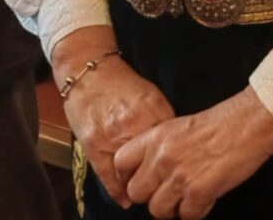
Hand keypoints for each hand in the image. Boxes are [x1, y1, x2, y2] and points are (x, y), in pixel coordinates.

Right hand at [52, 27, 174, 208]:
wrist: (89, 73)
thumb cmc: (121, 84)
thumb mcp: (150, 94)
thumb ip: (163, 117)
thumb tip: (180, 141)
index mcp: (153, 109)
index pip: (172, 142)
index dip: (178, 159)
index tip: (184, 170)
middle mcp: (135, 124)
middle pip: (154, 160)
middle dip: (161, 175)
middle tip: (169, 187)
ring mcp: (113, 137)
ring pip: (132, 171)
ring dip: (141, 184)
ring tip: (149, 193)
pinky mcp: (94, 146)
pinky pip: (109, 176)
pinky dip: (119, 191)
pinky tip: (127, 200)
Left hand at [116, 87, 272, 218]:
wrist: (249, 122)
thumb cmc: (221, 122)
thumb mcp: (180, 126)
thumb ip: (160, 147)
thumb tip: (149, 170)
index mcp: (156, 138)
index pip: (120, 163)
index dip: (127, 176)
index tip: (139, 180)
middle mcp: (162, 158)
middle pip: (136, 193)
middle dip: (152, 195)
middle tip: (169, 190)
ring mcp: (179, 177)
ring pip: (158, 210)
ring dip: (174, 207)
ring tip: (189, 195)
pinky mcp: (199, 193)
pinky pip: (187, 216)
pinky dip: (197, 210)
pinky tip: (206, 197)